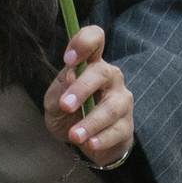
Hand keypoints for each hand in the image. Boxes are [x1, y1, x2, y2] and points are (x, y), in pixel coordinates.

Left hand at [43, 24, 133, 169]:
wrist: (83, 143)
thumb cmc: (69, 114)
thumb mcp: (54, 102)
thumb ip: (60, 90)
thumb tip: (71, 74)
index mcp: (91, 63)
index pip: (95, 38)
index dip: (84, 42)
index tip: (69, 60)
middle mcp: (110, 77)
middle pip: (102, 72)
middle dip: (83, 88)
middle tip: (66, 105)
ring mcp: (122, 101)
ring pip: (111, 107)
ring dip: (91, 122)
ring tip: (74, 135)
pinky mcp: (127, 126)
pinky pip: (117, 130)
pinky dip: (102, 138)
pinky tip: (89, 144)